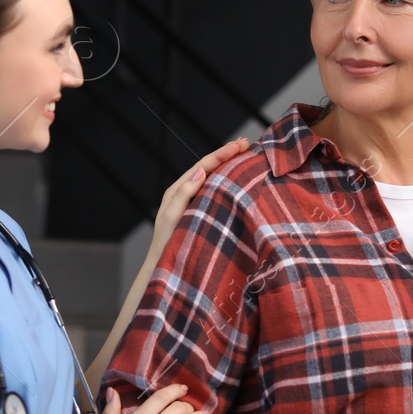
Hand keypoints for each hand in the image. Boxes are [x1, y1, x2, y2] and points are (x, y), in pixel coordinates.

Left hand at [150, 137, 249, 256]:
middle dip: (228, 155)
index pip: (202, 167)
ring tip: (247, 156)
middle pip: (210, 169)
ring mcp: (196, 204)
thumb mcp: (171, 218)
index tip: (240, 144)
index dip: (221, 154)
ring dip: (230, 167)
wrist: (165, 270)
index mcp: (177, 191)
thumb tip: (201, 171)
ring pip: (215, 180)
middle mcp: (187, 194)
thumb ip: (183, 194)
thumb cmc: (166, 246)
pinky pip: (218, 195)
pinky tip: (241, 181)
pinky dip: (229, 185)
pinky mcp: (203, 215)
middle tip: (247, 143)